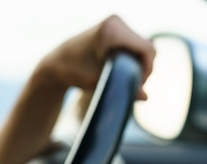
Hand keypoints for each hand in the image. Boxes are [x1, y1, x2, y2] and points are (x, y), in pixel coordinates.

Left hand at [38, 15, 154, 98]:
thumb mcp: (100, 82)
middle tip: (134, 84)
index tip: (139, 84)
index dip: (148, 69)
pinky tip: (124, 69)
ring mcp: (116, 23)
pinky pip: (136, 43)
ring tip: (128, 78)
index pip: (146, 49)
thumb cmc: (75, 72)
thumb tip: (146, 97)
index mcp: (112, 31)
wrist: (58, 62)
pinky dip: (134, 57)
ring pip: (143, 45)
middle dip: (145, 68)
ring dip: (140, 63)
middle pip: (147, 47)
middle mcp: (116, 22)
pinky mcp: (116, 27)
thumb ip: (125, 87)